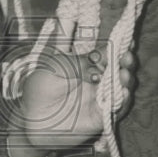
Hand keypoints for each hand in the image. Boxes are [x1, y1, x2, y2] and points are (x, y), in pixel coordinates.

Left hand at [17, 47, 135, 150]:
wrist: (30, 119)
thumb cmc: (40, 89)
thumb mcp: (56, 67)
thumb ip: (79, 61)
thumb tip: (101, 58)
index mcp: (85, 65)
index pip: (106, 53)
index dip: (117, 45)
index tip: (125, 37)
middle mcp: (96, 80)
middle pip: (118, 68)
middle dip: (125, 60)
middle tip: (127, 55)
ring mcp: (99, 98)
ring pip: (121, 88)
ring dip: (126, 80)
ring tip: (124, 74)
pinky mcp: (99, 117)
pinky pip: (115, 109)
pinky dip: (122, 101)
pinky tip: (122, 93)